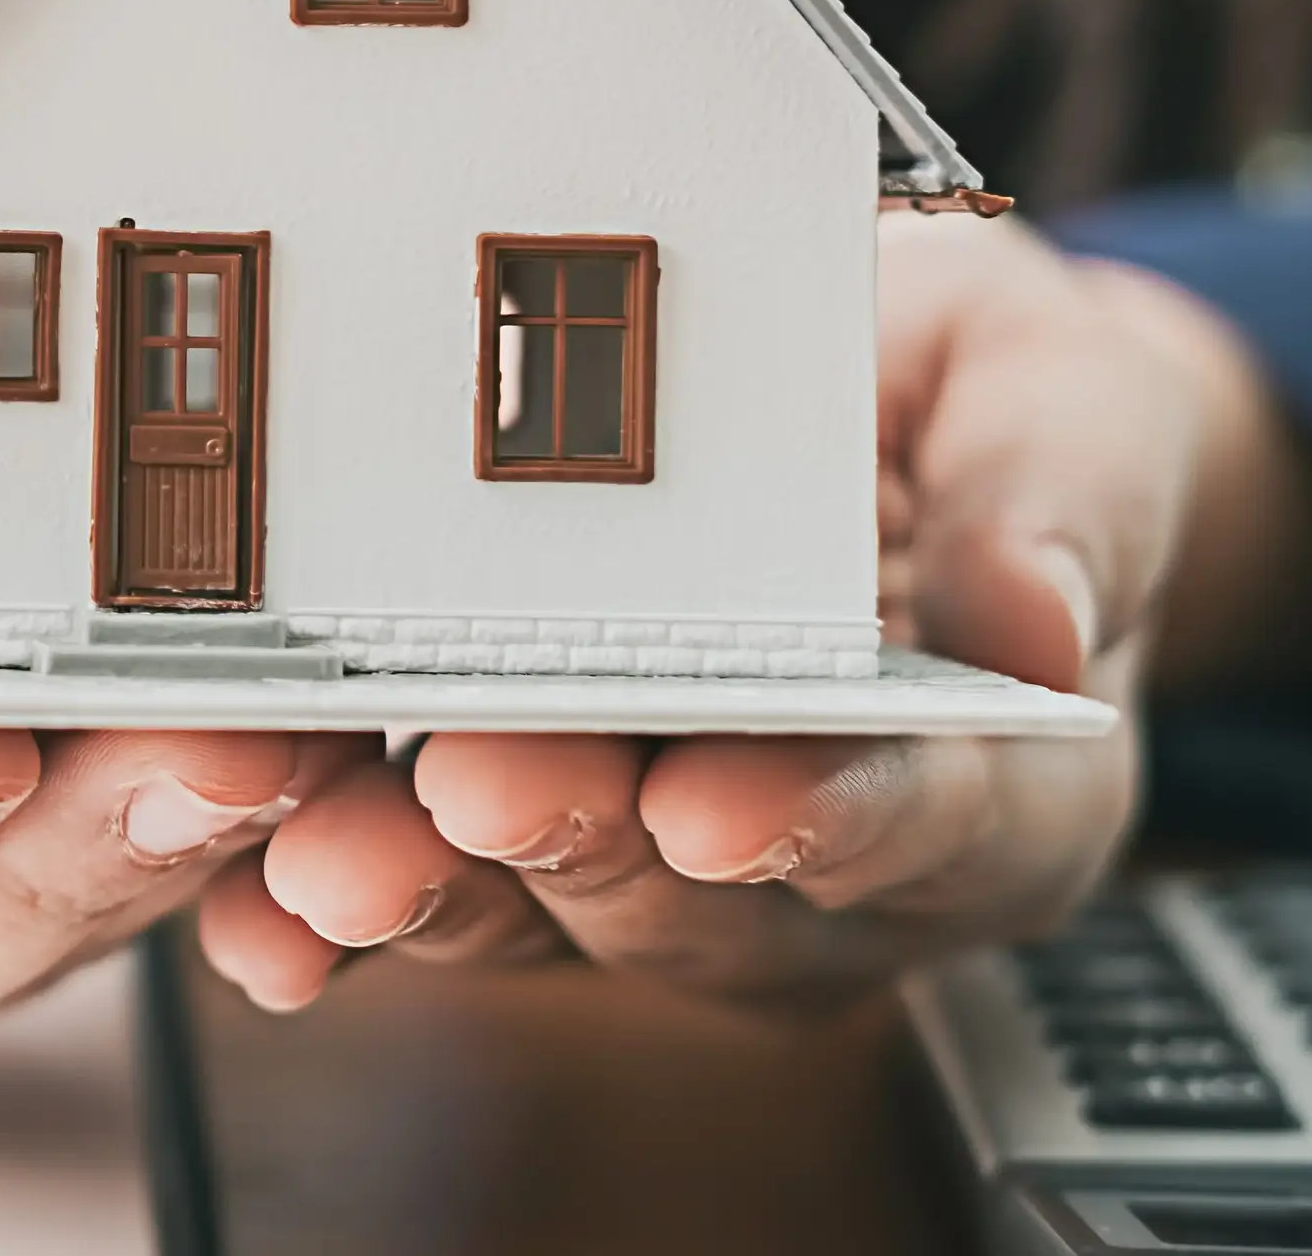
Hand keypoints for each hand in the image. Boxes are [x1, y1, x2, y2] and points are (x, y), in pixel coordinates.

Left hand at [201, 210, 1246, 1013]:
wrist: (869, 416)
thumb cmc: (973, 406)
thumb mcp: (1065, 393)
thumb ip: (1066, 498)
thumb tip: (1042, 620)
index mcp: (999, 777)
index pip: (929, 824)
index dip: (822, 819)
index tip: (719, 803)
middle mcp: (821, 870)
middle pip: (700, 894)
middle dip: (578, 840)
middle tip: (477, 776)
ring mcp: (654, 877)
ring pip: (536, 919)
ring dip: (423, 886)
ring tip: (326, 847)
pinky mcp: (507, 857)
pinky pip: (416, 903)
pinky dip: (314, 917)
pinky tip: (245, 904)